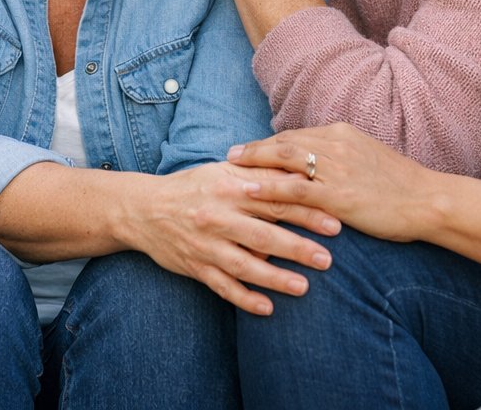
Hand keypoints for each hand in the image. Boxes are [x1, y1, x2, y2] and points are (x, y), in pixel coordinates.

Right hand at [123, 161, 339, 315]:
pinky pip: (222, 286)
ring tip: (304, 287)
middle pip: (263, 234)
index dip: (307, 212)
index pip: (275, 200)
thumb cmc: (194, 187)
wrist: (145, 209)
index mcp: (230, 188)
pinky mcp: (196, 267)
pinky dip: (244, 298)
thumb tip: (304, 172)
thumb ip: (262, 173)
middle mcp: (218, 217)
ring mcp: (206, 245)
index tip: (336, 223)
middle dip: (297, 248)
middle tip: (328, 259)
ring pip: (244, 265)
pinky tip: (267, 308)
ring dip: (275, 278)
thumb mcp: (225, 172)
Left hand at [229, 123, 437, 243]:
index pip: (296, 136)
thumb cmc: (402, 184)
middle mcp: (335, 145)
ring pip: (284, 160)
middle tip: (230, 155)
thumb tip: (320, 162)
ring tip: (230, 169)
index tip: (250, 149)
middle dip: (255, 149)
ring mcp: (336, 169)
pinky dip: (269, 188)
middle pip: (284, 143)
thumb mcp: (369, 157)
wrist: (428, 199)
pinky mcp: (338, 195)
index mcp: (342, 134)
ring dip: (254, 163)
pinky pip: (295, 189)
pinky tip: (249, 191)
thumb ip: (342, 156)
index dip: (270, 144)